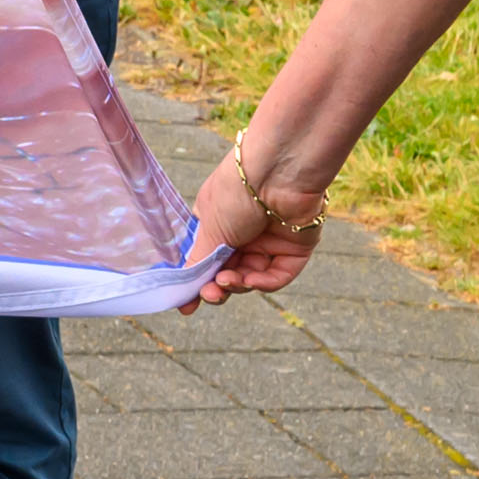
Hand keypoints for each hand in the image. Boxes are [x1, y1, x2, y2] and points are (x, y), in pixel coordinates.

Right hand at [185, 148, 324, 301]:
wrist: (277, 172)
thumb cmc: (236, 191)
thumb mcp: (210, 228)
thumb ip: (199, 261)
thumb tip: (184, 288)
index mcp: (218, 223)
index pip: (207, 260)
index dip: (197, 282)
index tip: (187, 306)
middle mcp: (244, 233)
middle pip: (230, 272)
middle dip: (218, 287)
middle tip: (210, 295)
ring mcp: (269, 241)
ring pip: (253, 277)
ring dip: (239, 284)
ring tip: (227, 282)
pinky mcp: (294, 248)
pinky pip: (278, 275)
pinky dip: (264, 283)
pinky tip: (251, 281)